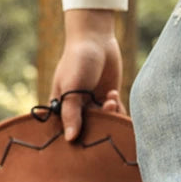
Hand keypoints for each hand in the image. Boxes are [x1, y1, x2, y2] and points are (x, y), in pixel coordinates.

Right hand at [52, 9, 125, 141]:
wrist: (97, 40)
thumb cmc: (78, 62)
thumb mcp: (72, 88)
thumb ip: (72, 113)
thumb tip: (69, 139)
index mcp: (62, 107)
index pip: (67, 130)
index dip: (77, 138)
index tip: (87, 141)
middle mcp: (77, 108)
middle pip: (90, 129)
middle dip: (100, 125)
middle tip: (105, 111)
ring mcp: (94, 104)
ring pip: (105, 122)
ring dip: (111, 115)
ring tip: (111, 99)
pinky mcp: (109, 98)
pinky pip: (116, 114)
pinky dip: (118, 110)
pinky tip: (113, 94)